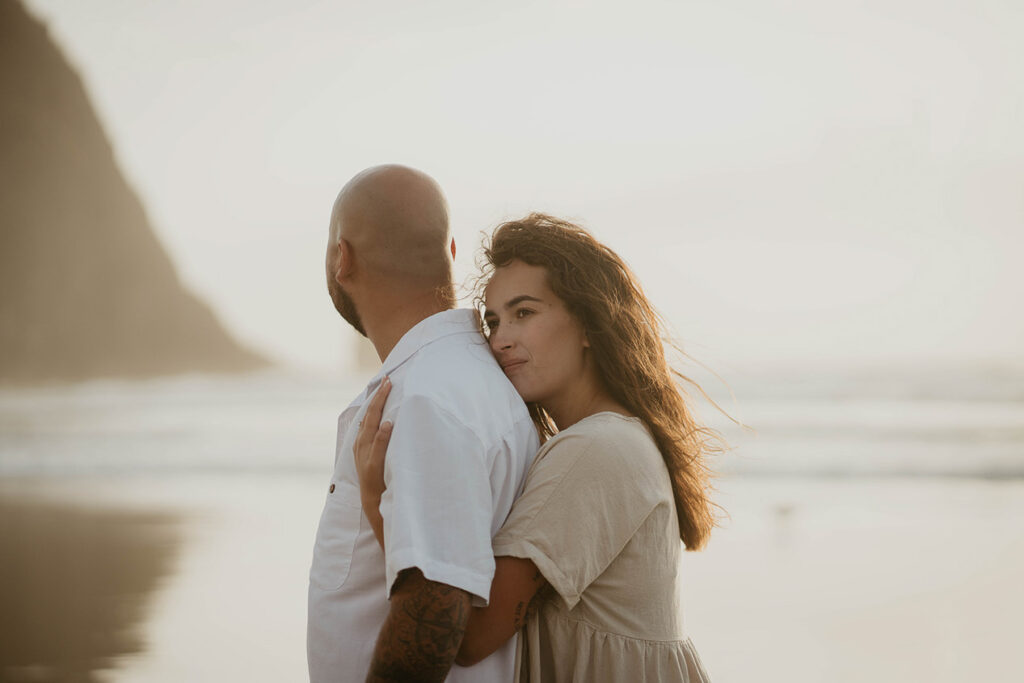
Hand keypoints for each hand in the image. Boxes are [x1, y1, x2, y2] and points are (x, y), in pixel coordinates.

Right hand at [354, 376, 393, 545]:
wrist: (374, 506)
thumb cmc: (380, 479)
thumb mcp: (379, 457)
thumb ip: (382, 441)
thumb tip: (395, 422)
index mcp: (362, 442)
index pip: (369, 415)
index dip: (376, 398)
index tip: (384, 381)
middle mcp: (361, 447)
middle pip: (369, 416)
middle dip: (378, 396)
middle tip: (387, 379)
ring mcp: (365, 457)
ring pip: (371, 427)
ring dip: (379, 408)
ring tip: (387, 390)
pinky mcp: (372, 468)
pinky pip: (378, 449)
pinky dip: (382, 436)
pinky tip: (390, 424)